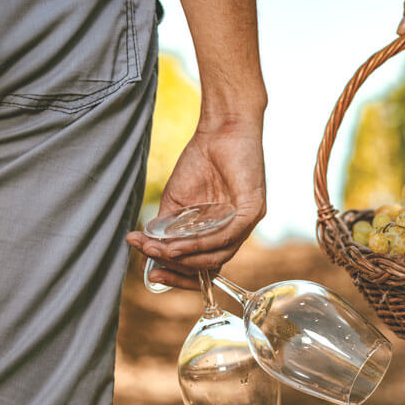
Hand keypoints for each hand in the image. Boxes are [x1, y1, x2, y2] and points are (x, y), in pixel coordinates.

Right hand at [126, 119, 265, 289]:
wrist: (221, 129)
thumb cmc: (201, 161)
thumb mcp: (176, 200)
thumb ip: (167, 227)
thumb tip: (151, 252)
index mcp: (218, 232)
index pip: (203, 267)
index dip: (177, 275)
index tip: (151, 274)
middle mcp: (235, 232)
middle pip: (210, 267)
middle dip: (177, 271)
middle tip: (151, 267)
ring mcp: (247, 223)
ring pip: (218, 255)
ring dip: (186, 258)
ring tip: (160, 253)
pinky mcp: (253, 210)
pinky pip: (227, 235)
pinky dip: (202, 243)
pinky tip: (179, 244)